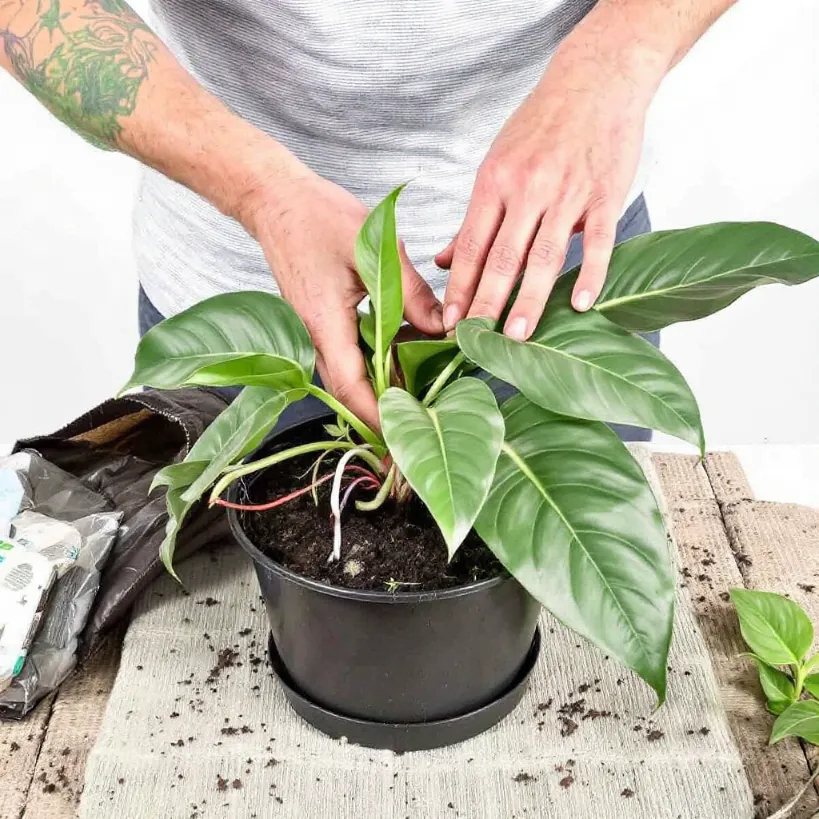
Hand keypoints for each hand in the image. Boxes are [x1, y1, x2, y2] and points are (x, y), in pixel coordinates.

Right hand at [244, 170, 442, 430]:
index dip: (377, 417)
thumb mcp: (373, 250)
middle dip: (384, 412)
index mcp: (324, 324)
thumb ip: (410, 293)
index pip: (352, 388)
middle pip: (352, 390)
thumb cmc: (315, 217)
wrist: (276, 201)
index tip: (402, 439)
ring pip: (352, 374)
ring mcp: (315, 331)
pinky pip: (351, 352)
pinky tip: (408, 350)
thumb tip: (443, 328)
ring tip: (424, 390)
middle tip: (419, 427)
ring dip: (384, 384)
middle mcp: (315, 336)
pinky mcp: (321, 322)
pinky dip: (379, 359)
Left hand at [437, 43, 661, 340]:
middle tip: (475, 343)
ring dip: (529, 300)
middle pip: (502, 258)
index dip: (458, 288)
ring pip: (544, 256)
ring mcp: (567, 193)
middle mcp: (527, 189)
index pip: (470, 246)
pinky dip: (591, 274)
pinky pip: (597, 241)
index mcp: (494, 182)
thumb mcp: (496, 164)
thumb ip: (474, 218)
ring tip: (517, 337)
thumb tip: (443, 260)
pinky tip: (582, 305)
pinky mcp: (605, 194)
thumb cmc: (540, 127)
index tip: (449, 323)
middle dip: (486, 304)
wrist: (596, 80)